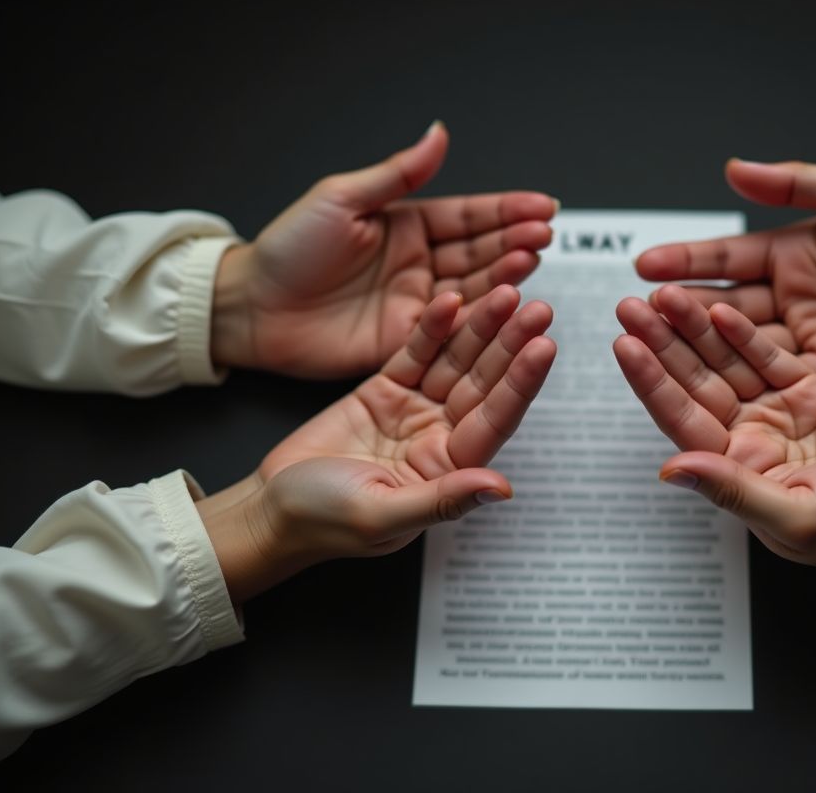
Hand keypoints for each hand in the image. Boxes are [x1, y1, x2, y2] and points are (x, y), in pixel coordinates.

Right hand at [198, 285, 555, 601]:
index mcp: (449, 469)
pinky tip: (451, 300)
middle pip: (484, 384)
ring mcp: (414, 410)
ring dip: (480, 328)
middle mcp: (440, 436)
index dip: (520, 384)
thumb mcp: (381, 515)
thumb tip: (501, 489)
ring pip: (456, 362)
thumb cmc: (323, 523)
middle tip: (539, 309)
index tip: (544, 349)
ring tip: (506, 293)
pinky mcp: (385, 389)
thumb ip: (443, 500)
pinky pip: (416, 352)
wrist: (271, 507)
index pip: (494, 421)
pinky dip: (433, 327)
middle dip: (511, 346)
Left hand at [211, 121, 558, 377]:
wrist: (252, 309)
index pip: (468, 216)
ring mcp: (418, 302)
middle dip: (516, 240)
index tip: (544, 206)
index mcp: (406, 225)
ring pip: (475, 286)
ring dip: (507, 274)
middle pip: (480, 251)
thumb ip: (398, 174)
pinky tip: (508, 301)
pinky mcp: (409, 338)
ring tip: (533, 258)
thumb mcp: (343, 199)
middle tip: (544, 234)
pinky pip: (454, 327)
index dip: (506, 210)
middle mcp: (419, 263)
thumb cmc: (288, 250)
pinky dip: (483, 315)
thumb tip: (439, 133)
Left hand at [613, 289, 815, 588]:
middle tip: (631, 306)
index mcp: (736, 472)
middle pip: (695, 384)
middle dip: (662, 344)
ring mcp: (779, 412)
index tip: (625, 346)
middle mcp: (750, 439)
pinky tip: (722, 306)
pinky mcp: (814, 391)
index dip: (652, 383)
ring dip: (697, 328)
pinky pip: (771, 356)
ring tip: (668, 293)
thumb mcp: (796, 515)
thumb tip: (672, 470)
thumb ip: (734, 489)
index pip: (681, 421)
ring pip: (727, 363)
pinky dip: (746, 332)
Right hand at [634, 159, 815, 389]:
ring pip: (743, 345)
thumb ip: (795, 185)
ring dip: (702, 348)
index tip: (644, 263)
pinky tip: (714, 384)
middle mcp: (790, 296)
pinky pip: (782, 376)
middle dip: (679, 309)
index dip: (687, 261)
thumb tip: (732, 169)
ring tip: (658, 346)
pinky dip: (748, 379)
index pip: (727, 259)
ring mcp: (808, 336)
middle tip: (635, 311)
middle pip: (724, 306)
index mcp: (791, 251)